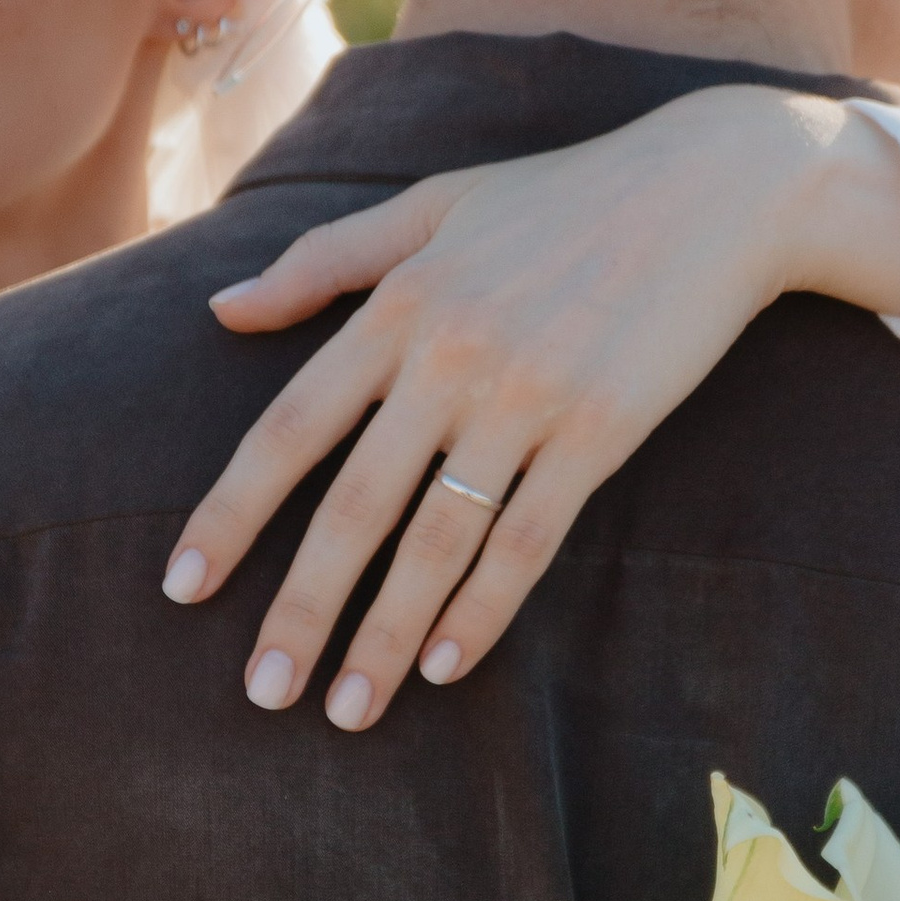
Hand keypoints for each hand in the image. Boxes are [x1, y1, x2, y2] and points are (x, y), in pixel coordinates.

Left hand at [162, 87, 899, 729]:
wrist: (717, 189)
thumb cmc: (563, 197)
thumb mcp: (434, 204)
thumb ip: (325, 260)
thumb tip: (221, 308)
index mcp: (400, 305)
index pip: (289, 428)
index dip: (231, 514)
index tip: (182, 589)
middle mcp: (451, 357)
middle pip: (354, 506)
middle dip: (300, 609)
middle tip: (263, 691)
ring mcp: (528, 399)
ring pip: (437, 542)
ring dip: (387, 635)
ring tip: (348, 711)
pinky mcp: (600, 432)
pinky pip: (527, 541)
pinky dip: (483, 610)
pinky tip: (446, 668)